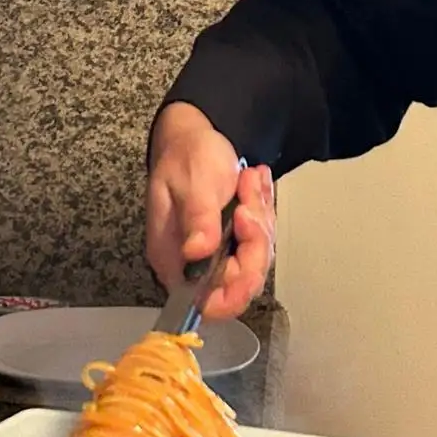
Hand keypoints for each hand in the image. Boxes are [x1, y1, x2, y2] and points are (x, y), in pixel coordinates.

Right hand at [146, 103, 275, 320]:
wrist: (194, 135)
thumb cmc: (186, 155)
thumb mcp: (193, 182)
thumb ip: (198, 218)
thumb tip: (197, 252)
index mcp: (174, 259)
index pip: (205, 302)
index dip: (234, 290)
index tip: (252, 255)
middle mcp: (193, 264)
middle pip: (240, 279)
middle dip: (254, 238)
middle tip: (248, 195)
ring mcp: (215, 253)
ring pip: (256, 256)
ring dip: (260, 216)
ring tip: (248, 180)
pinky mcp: (232, 240)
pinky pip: (260, 238)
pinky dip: (263, 209)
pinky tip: (254, 182)